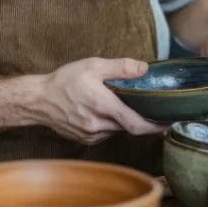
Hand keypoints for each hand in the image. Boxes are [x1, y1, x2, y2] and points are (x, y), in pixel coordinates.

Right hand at [34, 57, 166, 143]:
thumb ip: (120, 67)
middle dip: (144, 120)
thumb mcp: (93, 66)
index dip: (156, 126)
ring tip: (130, 105)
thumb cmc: (64, 81)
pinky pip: (107, 133)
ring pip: (119, 130)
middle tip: (157, 111)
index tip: (170, 122)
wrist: (37, 100)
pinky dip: (113, 124)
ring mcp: (91, 135)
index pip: (137, 124)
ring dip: (127, 121)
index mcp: (103, 107)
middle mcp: (98, 126)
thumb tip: (144, 69)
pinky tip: (109, 111)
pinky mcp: (85, 139)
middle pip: (130, 128)